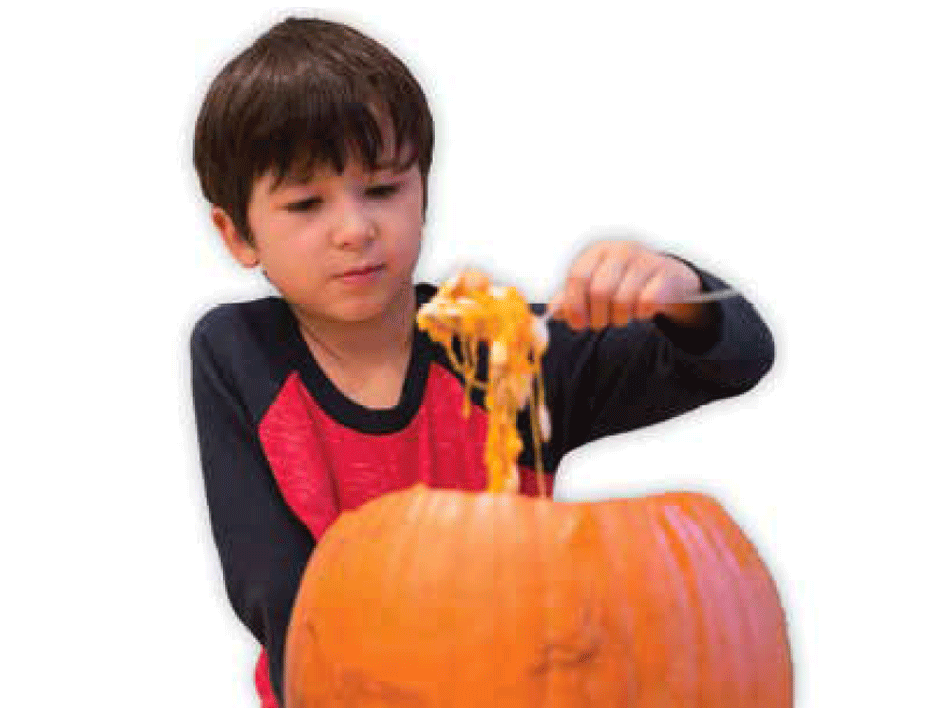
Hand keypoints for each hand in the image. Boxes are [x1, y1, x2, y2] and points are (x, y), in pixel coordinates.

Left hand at [548, 240, 704, 329]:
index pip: (578, 276)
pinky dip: (641, 314)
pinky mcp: (665, 273)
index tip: (577, 324)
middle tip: (600, 323)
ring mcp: (645, 259)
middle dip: (597, 316)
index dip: (574, 304)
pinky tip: (641, 310)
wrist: (666, 276)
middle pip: (599, 291)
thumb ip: (571, 298)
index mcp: (598, 251)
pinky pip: (647, 302)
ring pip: (623, 301)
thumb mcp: (596, 284)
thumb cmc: (624, 281)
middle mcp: (621, 250)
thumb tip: (554, 311)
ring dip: (619, 318)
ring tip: (621, 316)